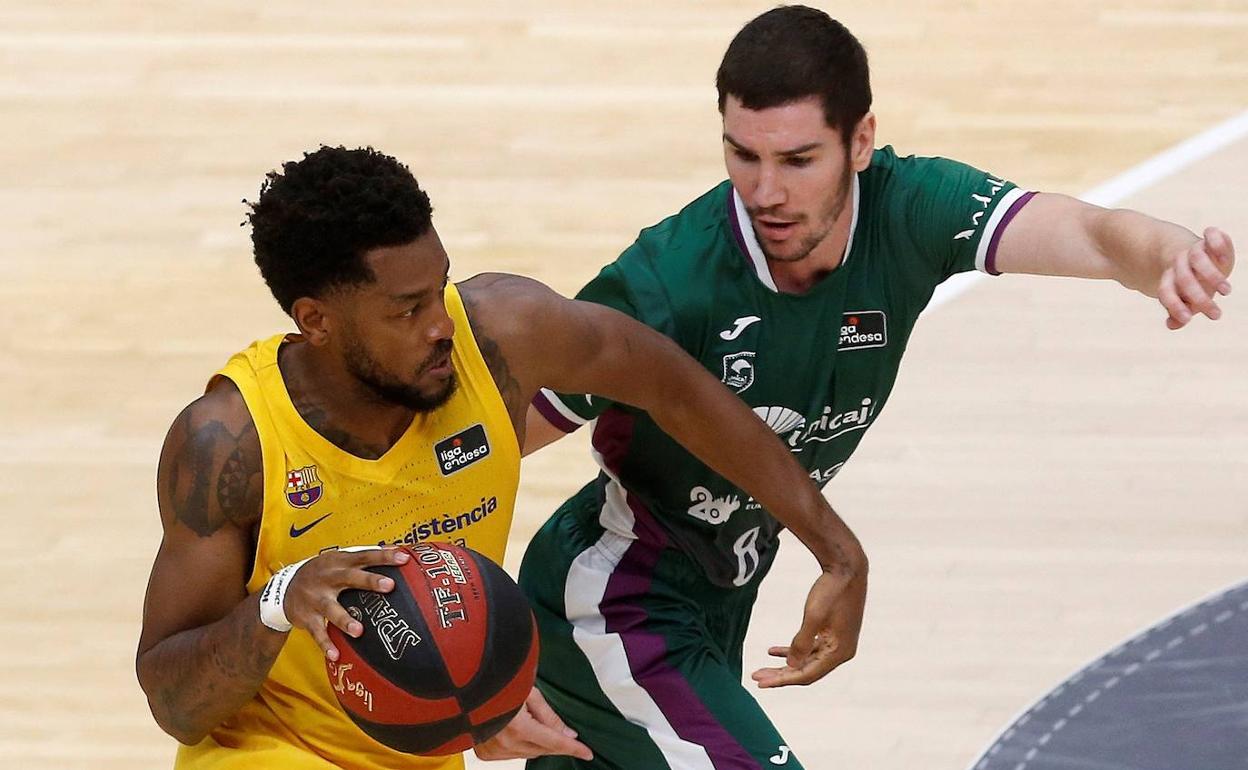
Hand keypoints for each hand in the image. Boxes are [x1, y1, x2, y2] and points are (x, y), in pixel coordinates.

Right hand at [283, 546, 410, 660]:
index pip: (365, 556)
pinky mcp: (307, 617)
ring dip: (345, 620)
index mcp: (340, 562)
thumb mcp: (339, 559)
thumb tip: (397, 550)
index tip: (403, 558)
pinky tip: (336, 655)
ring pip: (331, 609)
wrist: (285, 587)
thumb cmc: (323, 572)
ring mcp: (317, 598)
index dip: (384, 556)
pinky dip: (325, 644)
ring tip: (359, 631)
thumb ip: (364, 557)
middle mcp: (329, 578)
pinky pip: (317, 632)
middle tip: (389, 586)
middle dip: (370, 581)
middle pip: (350, 578)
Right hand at [473, 687, 592, 760]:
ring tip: (537, 725)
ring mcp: (494, 751)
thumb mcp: (528, 692)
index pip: (554, 742)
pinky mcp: (485, 753)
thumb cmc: (497, 681)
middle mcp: (505, 744)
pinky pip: (512, 755)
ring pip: (528, 754)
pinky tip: (521, 732)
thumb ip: (548, 715)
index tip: (587, 753)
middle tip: (567, 735)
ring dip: (539, 744)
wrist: (463, 686)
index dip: (573, 748)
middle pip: (542, 750)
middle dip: (557, 743)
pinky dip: (522, 746)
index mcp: (518, 727)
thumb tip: (568, 732)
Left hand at [751, 567, 865, 687]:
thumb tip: (791, 667)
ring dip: (785, 664)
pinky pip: (811, 649)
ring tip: (762, 668)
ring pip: (807, 661)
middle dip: (780, 675)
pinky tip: (773, 651)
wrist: (847, 568)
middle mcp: (841, 653)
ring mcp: (838, 644)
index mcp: (839, 652)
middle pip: (806, 670)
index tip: (760, 682)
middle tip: (756, 678)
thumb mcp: (813, 616)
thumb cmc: (831, 591)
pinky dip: (793, 650)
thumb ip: (802, 643)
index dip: (782, 680)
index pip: (807, 674)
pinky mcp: (833, 634)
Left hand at [1158, 227, 1233, 328]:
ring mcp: (1194, 250)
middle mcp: (1180, 263)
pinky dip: (1217, 244)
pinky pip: (1211, 234)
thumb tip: (1172, 325)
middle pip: (1184, 279)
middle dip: (1200, 298)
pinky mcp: (1208, 238)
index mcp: (1170, 278)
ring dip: (1213, 276)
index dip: (1173, 305)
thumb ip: (1179, 312)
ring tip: (1226, 292)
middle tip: (1216, 316)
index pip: (1166, 291)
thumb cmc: (1193, 282)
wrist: (1197, 254)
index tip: (1188, 319)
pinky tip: (1225, 260)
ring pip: (1198, 259)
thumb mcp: (1187, 297)